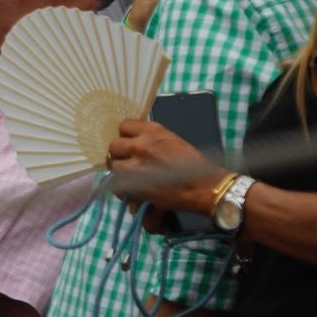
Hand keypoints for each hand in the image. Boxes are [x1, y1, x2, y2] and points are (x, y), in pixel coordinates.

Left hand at [106, 118, 221, 210]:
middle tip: (128, 162)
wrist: (203, 186)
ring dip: (119, 172)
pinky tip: (132, 191)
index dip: (126, 137)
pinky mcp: (133, 185)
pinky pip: (116, 184)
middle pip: (113, 145)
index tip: (130, 144)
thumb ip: (152, 140)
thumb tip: (135, 144)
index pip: (124, 126)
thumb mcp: (173, 141)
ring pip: (113, 165)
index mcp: (153, 131)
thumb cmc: (193, 165)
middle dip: (119, 154)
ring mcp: (136, 165)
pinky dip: (122, 188)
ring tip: (129, 178)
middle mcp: (141, 145)